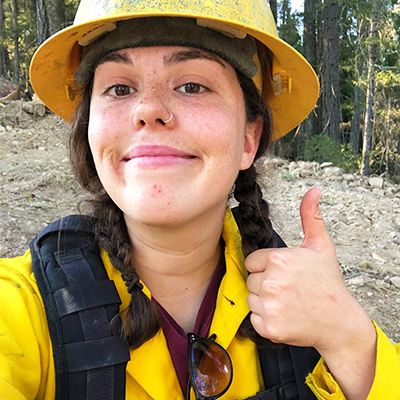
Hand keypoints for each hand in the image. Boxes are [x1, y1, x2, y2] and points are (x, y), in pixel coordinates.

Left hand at [246, 188, 369, 352]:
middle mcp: (271, 282)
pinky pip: (255, 319)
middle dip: (265, 283)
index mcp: (279, 259)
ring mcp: (270, 306)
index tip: (284, 273)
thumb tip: (313, 191)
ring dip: (264, 302)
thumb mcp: (320, 246)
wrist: (340, 321)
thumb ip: (310, 217)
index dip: (266, 267)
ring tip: (288, 302)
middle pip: (251, 280)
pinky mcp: (269, 327)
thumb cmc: (328, 283)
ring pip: (251, 299)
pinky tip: (285, 316)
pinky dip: (266, 320)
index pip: (252, 261)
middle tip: (288, 288)